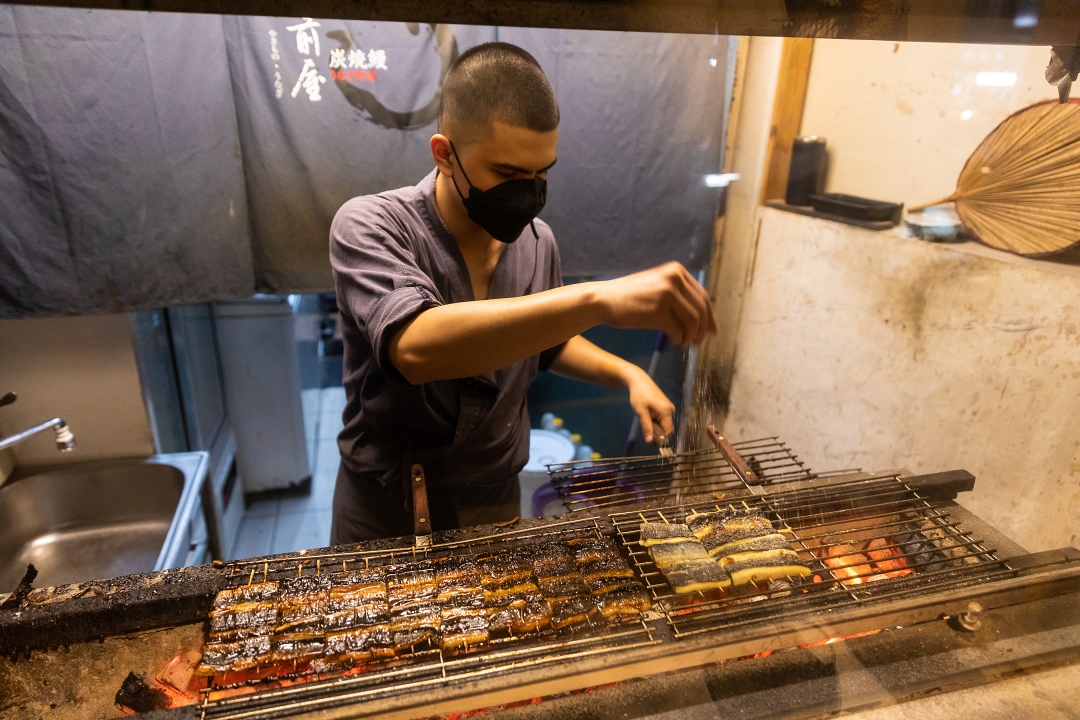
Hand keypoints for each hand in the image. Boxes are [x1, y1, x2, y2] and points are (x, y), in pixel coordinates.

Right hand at [595, 262, 716, 345]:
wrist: (603, 299)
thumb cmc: (630, 297)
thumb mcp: (657, 286)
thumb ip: (678, 294)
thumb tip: (703, 317)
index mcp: (677, 270)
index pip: (702, 296)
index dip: (710, 316)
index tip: (711, 331)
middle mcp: (674, 278)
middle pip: (701, 309)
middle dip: (702, 330)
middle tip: (697, 343)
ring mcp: (666, 293)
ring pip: (693, 321)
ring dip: (691, 337)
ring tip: (683, 344)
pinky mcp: (657, 311)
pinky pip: (678, 330)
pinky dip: (679, 340)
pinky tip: (673, 342)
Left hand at [626, 368, 675, 444]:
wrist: (638, 380)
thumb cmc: (639, 395)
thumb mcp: (641, 412)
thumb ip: (647, 427)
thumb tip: (650, 442)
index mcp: (667, 411)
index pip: (668, 432)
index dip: (661, 439)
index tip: (652, 443)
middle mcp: (671, 410)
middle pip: (667, 429)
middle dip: (658, 434)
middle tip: (646, 433)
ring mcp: (668, 408)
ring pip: (664, 424)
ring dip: (656, 428)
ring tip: (645, 423)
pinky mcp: (664, 407)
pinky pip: (662, 419)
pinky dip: (655, 422)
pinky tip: (647, 419)